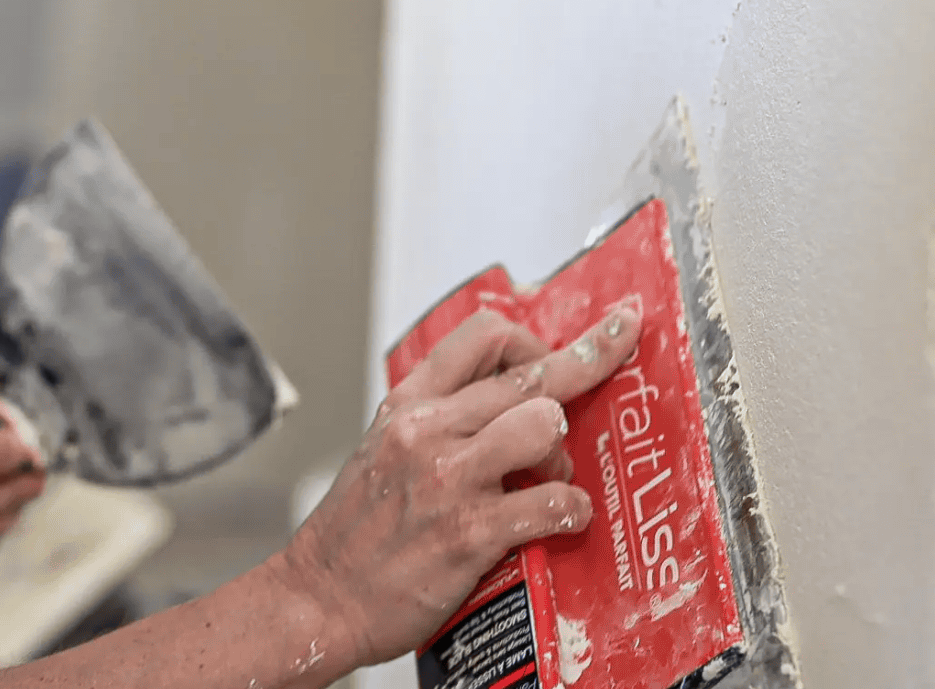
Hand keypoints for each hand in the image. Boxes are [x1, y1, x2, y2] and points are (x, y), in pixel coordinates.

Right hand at [270, 304, 643, 668]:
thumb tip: (510, 399)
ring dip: (563, 454)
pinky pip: (552, 504)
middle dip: (585, 371)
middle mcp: (427, 431)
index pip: (485, 336)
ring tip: (550, 478)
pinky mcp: (468, 533)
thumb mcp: (383, 448)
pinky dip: (571, 512)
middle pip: (531, 376)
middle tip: (615, 359)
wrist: (319, 599)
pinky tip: (561, 521)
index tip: (582, 341)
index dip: (545, 336)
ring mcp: (448, 480)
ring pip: (544, 425)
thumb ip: (439, 418)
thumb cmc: (356, 532)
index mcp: (408, 404)